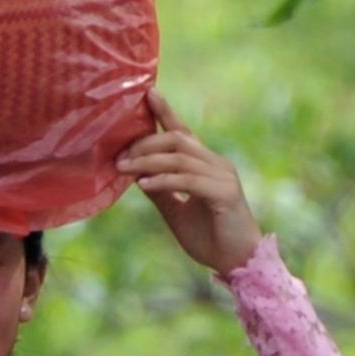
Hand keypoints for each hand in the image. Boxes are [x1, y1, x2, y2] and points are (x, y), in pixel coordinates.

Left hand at [120, 92, 261, 274]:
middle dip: (145, 144)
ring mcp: (223, 176)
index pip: (183, 132)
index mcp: (205, 165)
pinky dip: (164, 180)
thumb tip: (135, 173)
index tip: (148, 93)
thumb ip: (159, 189)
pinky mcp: (225, 193)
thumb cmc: (208, 237)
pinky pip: (189, 180)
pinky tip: (143, 185)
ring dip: (148, 162)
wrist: (235, 261)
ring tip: (123, 169)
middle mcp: (216, 164)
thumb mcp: (175, 210)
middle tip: (119, 157)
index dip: (166, 112)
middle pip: (178, 140)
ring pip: (181, 157)